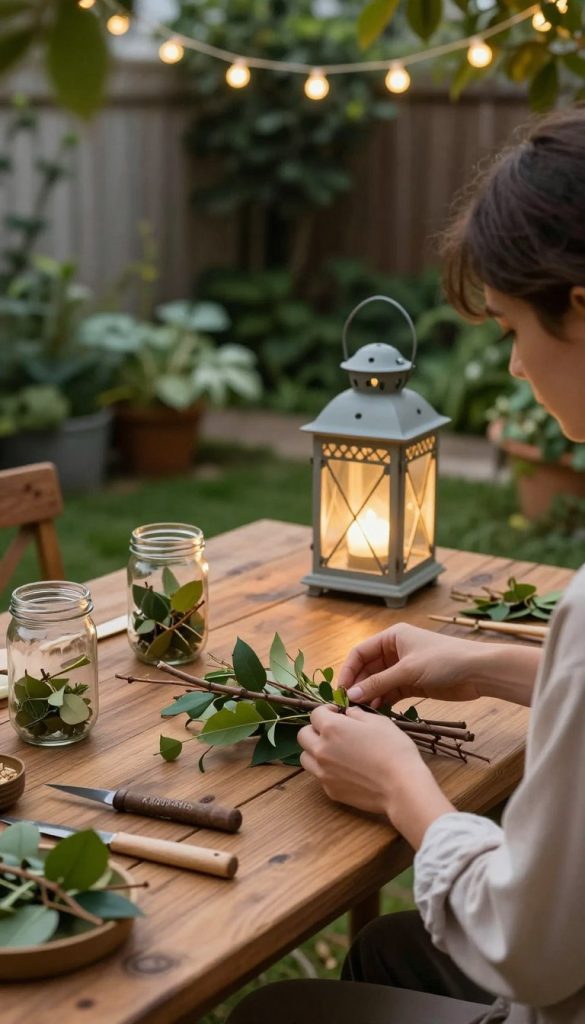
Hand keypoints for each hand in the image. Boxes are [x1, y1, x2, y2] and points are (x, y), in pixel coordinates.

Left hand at [298, 705, 453, 847]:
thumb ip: (357, 714)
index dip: (327, 711)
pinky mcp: (330, 791)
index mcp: (331, 728)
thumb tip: (348, 713)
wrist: (401, 787)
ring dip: (315, 750)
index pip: (315, 714)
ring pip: (305, 757)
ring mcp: (323, 773)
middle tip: (333, 731)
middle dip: (315, 730)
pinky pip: (319, 776)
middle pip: (303, 735)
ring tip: (334, 751)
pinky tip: (344, 769)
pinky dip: (325, 770)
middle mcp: (321, 750)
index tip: (338, 713)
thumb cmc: (393, 749)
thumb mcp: (379, 722)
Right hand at [338, 623, 485, 707]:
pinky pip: (391, 692)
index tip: (340, 690)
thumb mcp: (408, 671)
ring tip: (362, 713)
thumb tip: (351, 695)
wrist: (479, 671)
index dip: (348, 670)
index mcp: (392, 637)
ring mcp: (404, 668)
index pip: (360, 653)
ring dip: (370, 696)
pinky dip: (384, 701)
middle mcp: (395, 651)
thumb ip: (379, 683)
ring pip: (379, 682)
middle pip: (368, 669)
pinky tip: (377, 714)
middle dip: (358, 686)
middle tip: (348, 706)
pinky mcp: (413, 684)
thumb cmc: (444, 660)